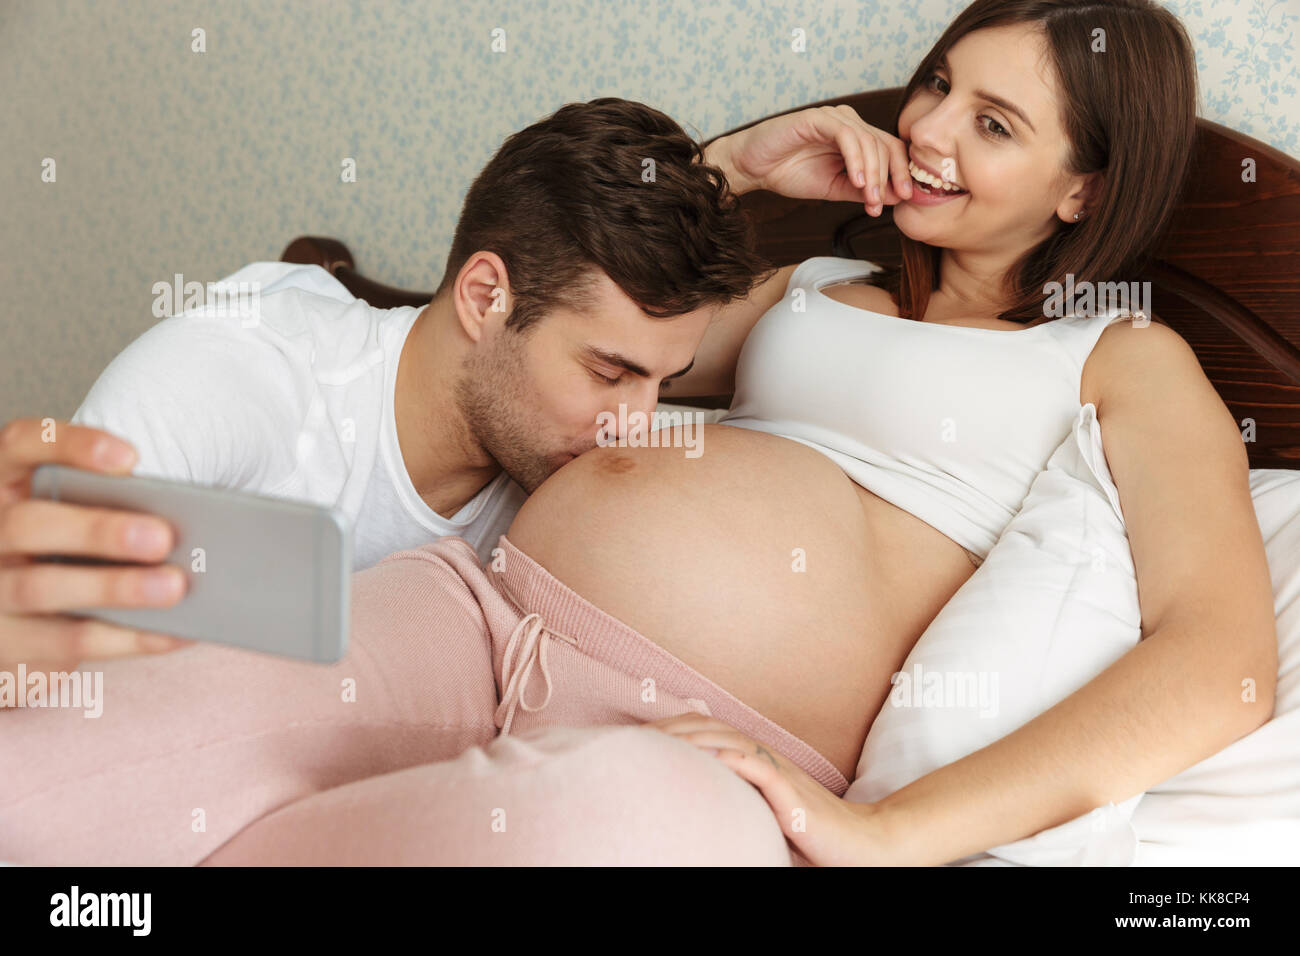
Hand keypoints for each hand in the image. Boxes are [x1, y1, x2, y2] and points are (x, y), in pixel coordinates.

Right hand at [0, 417, 191, 689]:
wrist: (15, 626)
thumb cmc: (61, 553)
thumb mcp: (69, 517)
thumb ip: (106, 505)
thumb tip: (181, 516)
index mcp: (2, 484)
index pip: (21, 445)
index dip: (70, 447)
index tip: (131, 459)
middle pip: (27, 524)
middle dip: (98, 530)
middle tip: (163, 538)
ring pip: (41, 587)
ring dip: (115, 589)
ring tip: (175, 586)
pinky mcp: (5, 645)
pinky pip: (64, 642)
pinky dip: (127, 637)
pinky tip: (174, 631)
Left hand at [644, 713, 893, 864]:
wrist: (860, 845)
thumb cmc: (810, 837)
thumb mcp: (761, 816)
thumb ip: (732, 805)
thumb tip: (689, 813)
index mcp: (755, 762)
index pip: (708, 734)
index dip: (675, 729)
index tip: (640, 737)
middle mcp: (765, 760)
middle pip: (713, 729)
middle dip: (674, 728)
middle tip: (638, 735)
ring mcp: (780, 775)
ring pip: (734, 742)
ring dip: (697, 738)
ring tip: (664, 740)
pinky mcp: (794, 797)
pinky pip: (764, 771)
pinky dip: (739, 759)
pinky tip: (716, 758)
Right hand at [714, 104, 912, 215]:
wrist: (753, 166)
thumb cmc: (789, 173)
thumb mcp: (833, 188)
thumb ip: (862, 191)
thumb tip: (895, 197)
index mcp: (856, 139)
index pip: (890, 149)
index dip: (900, 173)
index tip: (905, 198)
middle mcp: (850, 124)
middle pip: (883, 145)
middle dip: (887, 178)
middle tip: (879, 206)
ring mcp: (834, 118)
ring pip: (868, 141)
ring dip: (873, 173)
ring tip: (869, 198)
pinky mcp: (818, 118)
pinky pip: (846, 135)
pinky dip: (855, 159)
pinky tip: (856, 180)